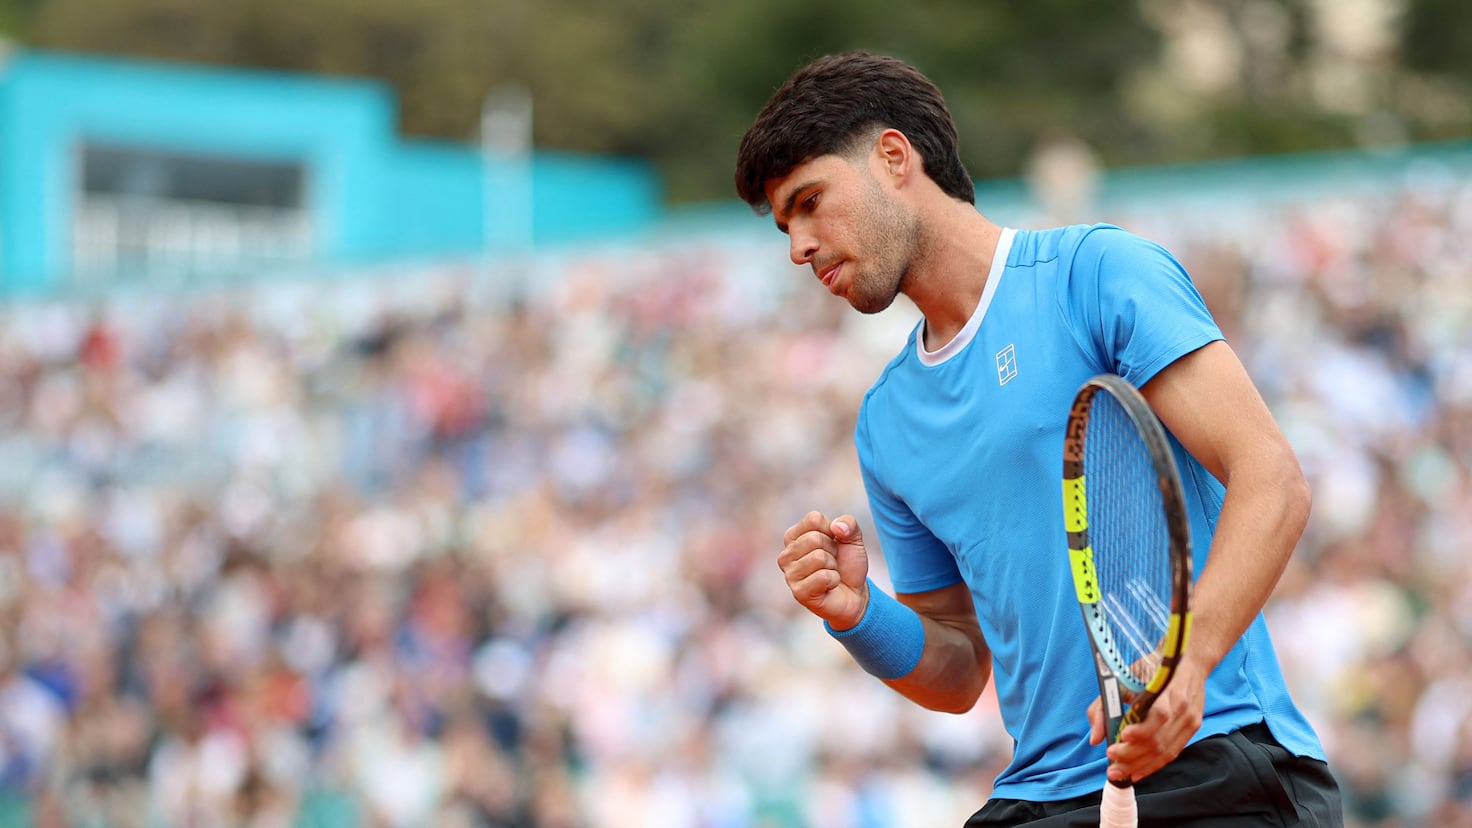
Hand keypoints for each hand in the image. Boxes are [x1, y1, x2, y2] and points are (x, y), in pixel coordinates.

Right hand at [779, 511, 870, 628]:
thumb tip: (836, 527)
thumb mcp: (853, 538)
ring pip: (819, 557)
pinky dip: (834, 580)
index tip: (833, 544)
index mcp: (794, 536)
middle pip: (815, 538)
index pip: (813, 519)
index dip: (832, 531)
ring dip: (833, 567)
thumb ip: (849, 524)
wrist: (855, 594)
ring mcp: (790, 574)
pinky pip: (823, 577)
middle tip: (832, 562)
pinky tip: (829, 587)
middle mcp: (786, 554)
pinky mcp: (798, 592)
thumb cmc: (847, 564)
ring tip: (830, 573)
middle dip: (832, 551)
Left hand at [1088, 659, 1207, 782]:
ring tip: (1118, 772)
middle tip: (1111, 761)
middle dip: (1132, 755)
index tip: (1121, 737)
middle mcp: (1184, 709)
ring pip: (1165, 752)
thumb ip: (1104, 705)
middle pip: (1159, 740)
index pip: (1159, 716)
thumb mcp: (1125, 677)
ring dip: (1140, 766)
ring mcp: (1190, 722)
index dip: (1141, 731)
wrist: (1187, 661)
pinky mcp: (1192, 730)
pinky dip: (1153, 766)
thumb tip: (1095, 738)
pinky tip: (1136, 772)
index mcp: (1171, 691)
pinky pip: (1172, 753)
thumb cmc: (1153, 668)